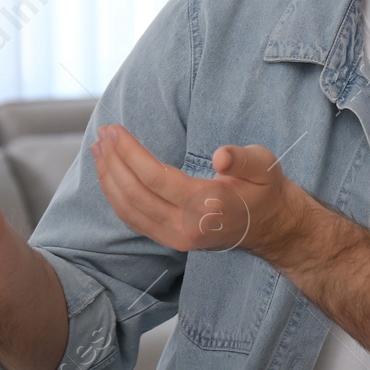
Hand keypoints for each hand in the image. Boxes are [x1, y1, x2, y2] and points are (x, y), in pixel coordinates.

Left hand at [90, 125, 309, 259]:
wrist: (271, 227)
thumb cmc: (265, 190)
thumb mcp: (264, 166)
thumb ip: (243, 158)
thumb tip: (220, 155)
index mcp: (207, 206)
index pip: (155, 177)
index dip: (129, 152)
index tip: (115, 129)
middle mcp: (186, 228)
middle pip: (134, 194)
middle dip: (113, 161)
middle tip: (103, 133)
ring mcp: (176, 238)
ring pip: (128, 210)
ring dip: (108, 179)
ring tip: (98, 150)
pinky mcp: (170, 240)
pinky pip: (133, 220)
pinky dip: (115, 196)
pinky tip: (109, 175)